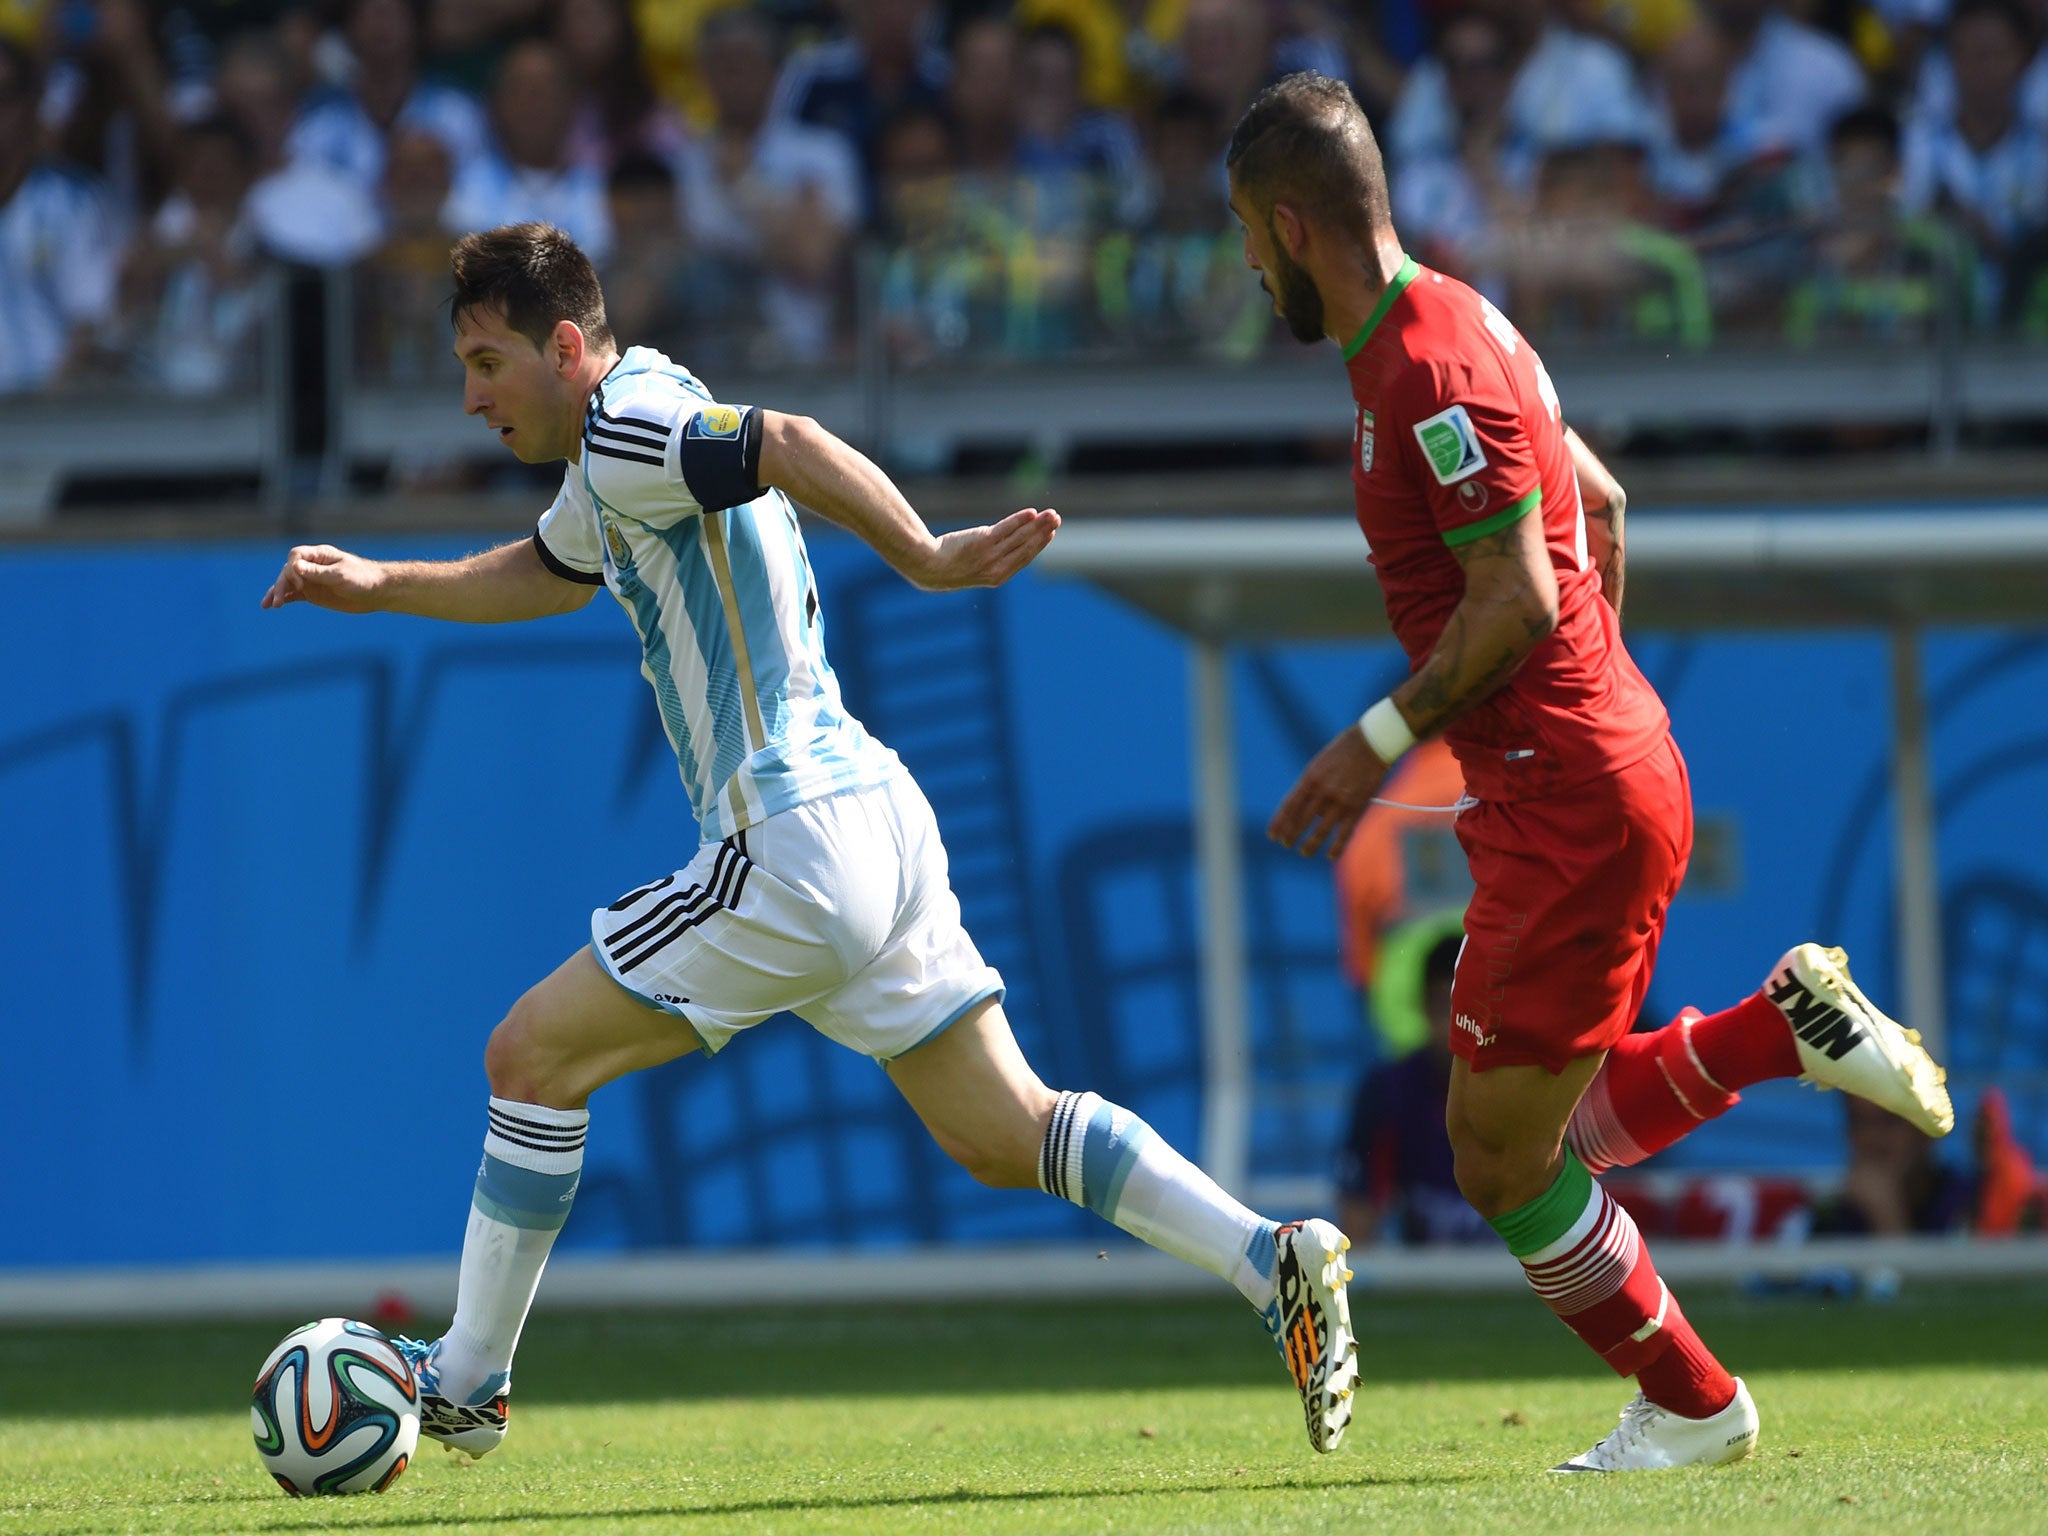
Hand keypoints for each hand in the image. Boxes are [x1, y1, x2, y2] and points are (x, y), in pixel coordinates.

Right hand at [260, 544, 385, 612]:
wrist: (377, 592)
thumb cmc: (363, 579)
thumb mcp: (340, 575)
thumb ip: (318, 572)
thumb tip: (294, 566)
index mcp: (320, 555)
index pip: (296, 556)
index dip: (293, 569)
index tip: (300, 584)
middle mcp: (312, 565)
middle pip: (288, 571)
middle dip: (281, 585)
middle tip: (278, 602)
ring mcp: (311, 579)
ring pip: (287, 583)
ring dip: (276, 592)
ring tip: (267, 606)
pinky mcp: (312, 593)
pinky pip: (293, 594)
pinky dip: (283, 598)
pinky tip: (273, 605)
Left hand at [912, 507, 1060, 590]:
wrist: (928, 567)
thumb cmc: (948, 567)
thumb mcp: (973, 568)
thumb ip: (990, 559)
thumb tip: (1001, 546)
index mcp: (998, 577)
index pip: (1024, 558)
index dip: (1039, 545)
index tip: (1050, 533)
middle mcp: (998, 567)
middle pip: (1027, 547)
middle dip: (1044, 532)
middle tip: (1056, 519)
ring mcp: (991, 555)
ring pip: (1021, 537)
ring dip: (1038, 524)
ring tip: (1051, 514)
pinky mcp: (982, 542)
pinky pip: (1006, 529)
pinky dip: (1020, 521)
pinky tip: (1031, 512)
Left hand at [1269, 724, 1391, 858]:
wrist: (1371, 743)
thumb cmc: (1343, 752)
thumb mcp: (1319, 765)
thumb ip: (1311, 787)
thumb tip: (1306, 812)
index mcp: (1310, 779)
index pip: (1289, 807)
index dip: (1279, 823)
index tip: (1273, 836)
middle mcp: (1322, 792)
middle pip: (1301, 821)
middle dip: (1291, 835)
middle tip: (1287, 843)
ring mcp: (1340, 801)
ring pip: (1320, 831)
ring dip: (1310, 845)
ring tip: (1304, 852)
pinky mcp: (1357, 808)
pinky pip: (1344, 833)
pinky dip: (1337, 847)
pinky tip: (1330, 856)